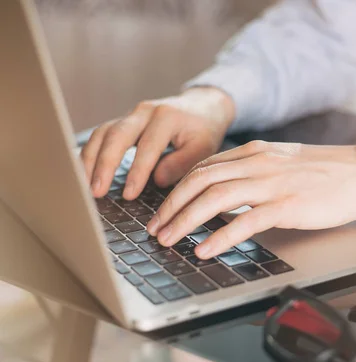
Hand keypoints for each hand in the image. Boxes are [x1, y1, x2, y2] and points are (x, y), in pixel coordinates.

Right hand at [80, 87, 234, 198]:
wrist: (202, 105)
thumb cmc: (204, 130)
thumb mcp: (204, 148)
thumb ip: (182, 163)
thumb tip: (157, 180)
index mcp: (167, 116)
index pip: (147, 147)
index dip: (137, 172)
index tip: (128, 195)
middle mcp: (145, 111)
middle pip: (116, 135)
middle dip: (104, 165)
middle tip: (96, 191)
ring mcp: (131, 114)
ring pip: (103, 133)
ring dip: (90, 160)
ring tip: (84, 185)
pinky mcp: (124, 121)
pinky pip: (102, 135)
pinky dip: (90, 153)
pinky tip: (84, 172)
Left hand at [146, 141, 355, 258]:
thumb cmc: (327, 172)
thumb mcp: (283, 161)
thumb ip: (254, 171)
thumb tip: (225, 191)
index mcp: (254, 152)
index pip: (203, 167)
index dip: (177, 189)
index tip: (164, 209)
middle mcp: (258, 163)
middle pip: (200, 181)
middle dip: (170, 206)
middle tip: (155, 229)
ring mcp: (272, 184)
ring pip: (215, 198)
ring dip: (184, 221)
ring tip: (168, 240)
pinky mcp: (288, 206)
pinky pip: (245, 221)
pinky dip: (219, 237)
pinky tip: (204, 250)